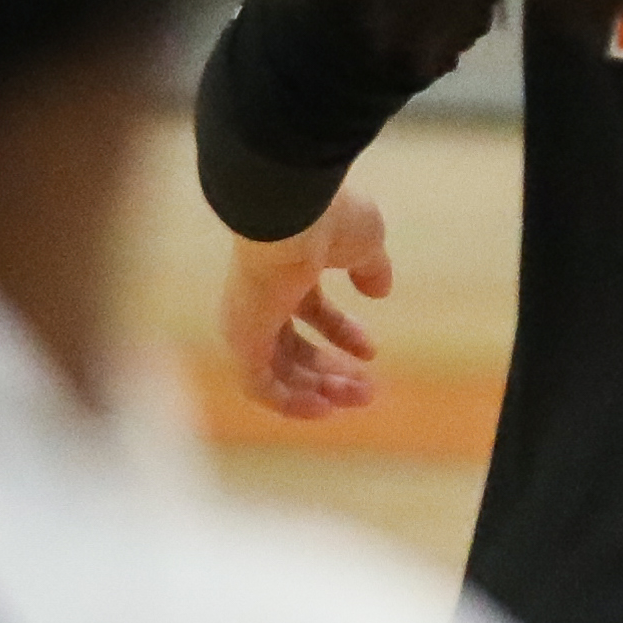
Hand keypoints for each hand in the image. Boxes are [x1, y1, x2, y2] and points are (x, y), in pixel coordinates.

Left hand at [219, 193, 391, 417]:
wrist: (292, 213)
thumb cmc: (330, 218)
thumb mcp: (365, 243)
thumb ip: (371, 267)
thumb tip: (380, 290)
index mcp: (288, 272)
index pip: (311, 311)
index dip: (343, 334)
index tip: (372, 351)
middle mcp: (263, 299)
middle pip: (293, 347)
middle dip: (331, 371)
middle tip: (367, 390)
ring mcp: (248, 320)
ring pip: (278, 371)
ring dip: (317, 390)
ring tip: (357, 399)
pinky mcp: (242, 340)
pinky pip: (259, 385)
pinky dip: (289, 401)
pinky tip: (323, 408)